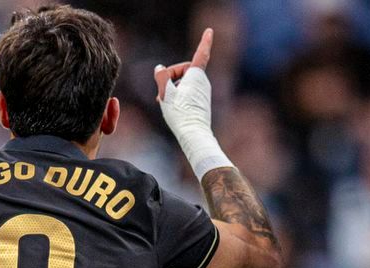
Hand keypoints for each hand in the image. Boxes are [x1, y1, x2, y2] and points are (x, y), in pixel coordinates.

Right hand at [154, 29, 227, 178]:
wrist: (194, 135)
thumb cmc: (180, 113)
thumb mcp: (165, 93)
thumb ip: (161, 77)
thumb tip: (159, 69)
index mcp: (196, 75)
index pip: (201, 53)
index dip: (205, 41)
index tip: (209, 30)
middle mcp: (202, 82)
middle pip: (182, 71)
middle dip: (170, 78)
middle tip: (161, 94)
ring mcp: (202, 92)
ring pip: (182, 84)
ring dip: (171, 90)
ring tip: (164, 104)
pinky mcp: (200, 101)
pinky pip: (186, 93)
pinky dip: (176, 97)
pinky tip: (170, 108)